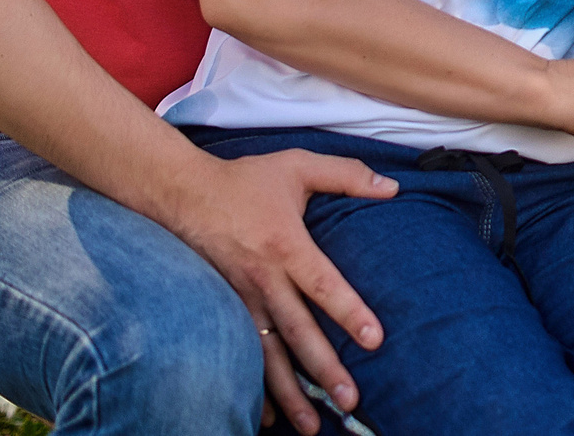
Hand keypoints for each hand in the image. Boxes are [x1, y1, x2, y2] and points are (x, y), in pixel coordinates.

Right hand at [157, 148, 395, 435]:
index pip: (324, 285)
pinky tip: (268, 416)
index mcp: (287, 246)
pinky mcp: (223, 310)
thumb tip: (392, 187)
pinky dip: (254, 387)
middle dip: (323, 370)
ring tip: (311, 426)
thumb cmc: (246, 180)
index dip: (349, 313)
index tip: (374, 341)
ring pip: (268, 354)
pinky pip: (241, 354)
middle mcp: (264, 279)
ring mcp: (240, 299)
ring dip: (289, 392)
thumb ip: (347, 175)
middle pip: (298, 333)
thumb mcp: (298, 165)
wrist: (181, 193)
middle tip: (350, 401)